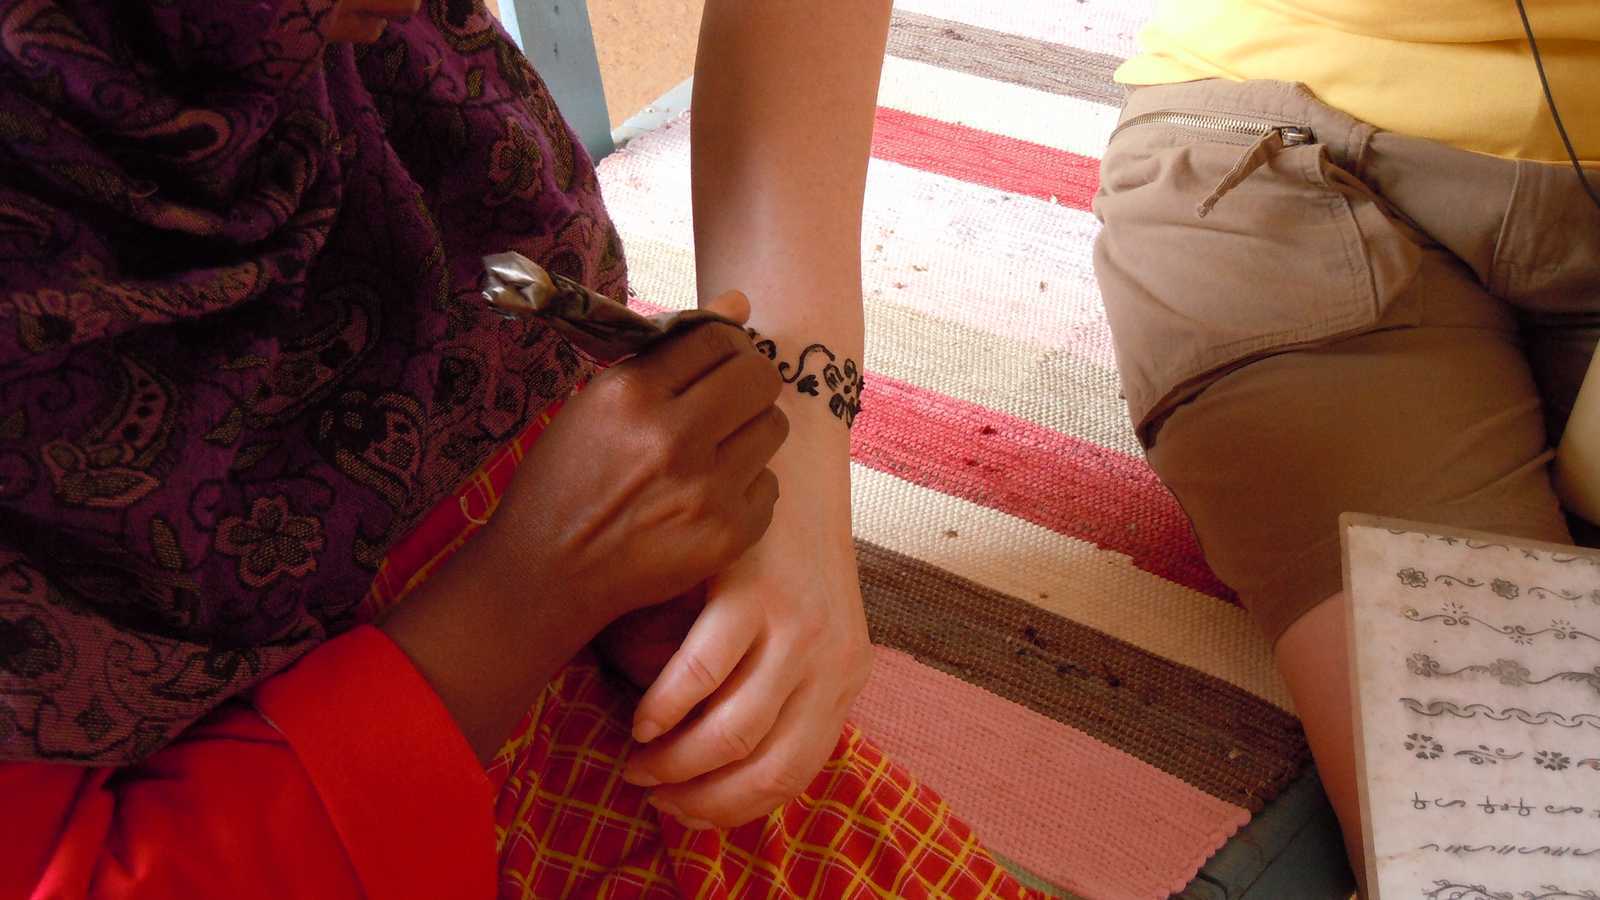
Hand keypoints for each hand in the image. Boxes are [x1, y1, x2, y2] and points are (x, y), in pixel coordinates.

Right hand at [381, 291, 788, 760]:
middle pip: (760, 377)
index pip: (718, 339)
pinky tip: (707, 497)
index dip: (725, 344)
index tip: (717, 362)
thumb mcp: (597, 402)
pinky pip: (770, 486)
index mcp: (632, 395)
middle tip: (727, 401)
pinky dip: (745, 487)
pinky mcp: (728, 535)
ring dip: (750, 432)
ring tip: (713, 451)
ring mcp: (705, 490)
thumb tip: (741, 302)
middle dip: (749, 381)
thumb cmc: (566, 480)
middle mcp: (672, 438)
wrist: (546, 573)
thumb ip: (668, 351)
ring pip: (774, 427)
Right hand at [619, 446, 871, 828]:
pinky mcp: (752, 592)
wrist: (796, 453)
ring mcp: (796, 628)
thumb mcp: (807, 624)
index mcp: (847, 676)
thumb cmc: (787, 546)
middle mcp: (832, 661)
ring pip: (728, 736)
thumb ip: (782, 685)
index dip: (731, 809)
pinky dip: (661, 709)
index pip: (792, 777)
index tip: (684, 811)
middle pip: (762, 772)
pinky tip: (640, 714)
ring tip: (637, 758)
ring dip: (672, 764)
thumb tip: (725, 761)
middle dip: (697, 800)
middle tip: (650, 791)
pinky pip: (697, 677)